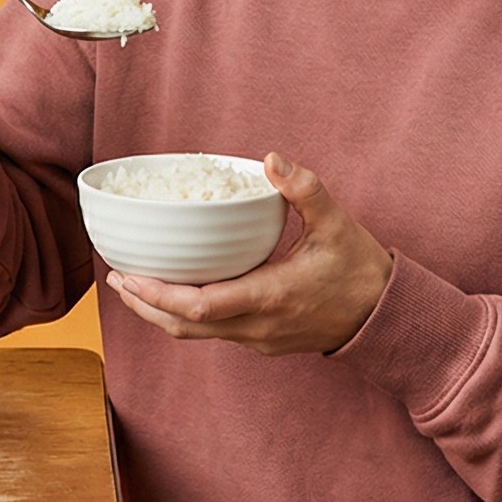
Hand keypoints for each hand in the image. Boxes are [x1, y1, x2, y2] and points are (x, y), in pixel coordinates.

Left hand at [105, 153, 394, 355]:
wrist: (384, 318)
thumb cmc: (360, 271)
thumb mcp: (338, 223)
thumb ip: (305, 190)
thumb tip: (272, 159)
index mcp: (270, 297)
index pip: (200, 305)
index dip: (157, 294)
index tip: (129, 275)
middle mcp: (256, 326)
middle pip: (184, 326)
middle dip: (145, 304)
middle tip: (117, 277)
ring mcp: (257, 339)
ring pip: (195, 333)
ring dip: (160, 312)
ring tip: (135, 284)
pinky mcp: (260, 342)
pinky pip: (212, 332)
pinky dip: (185, 314)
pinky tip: (175, 290)